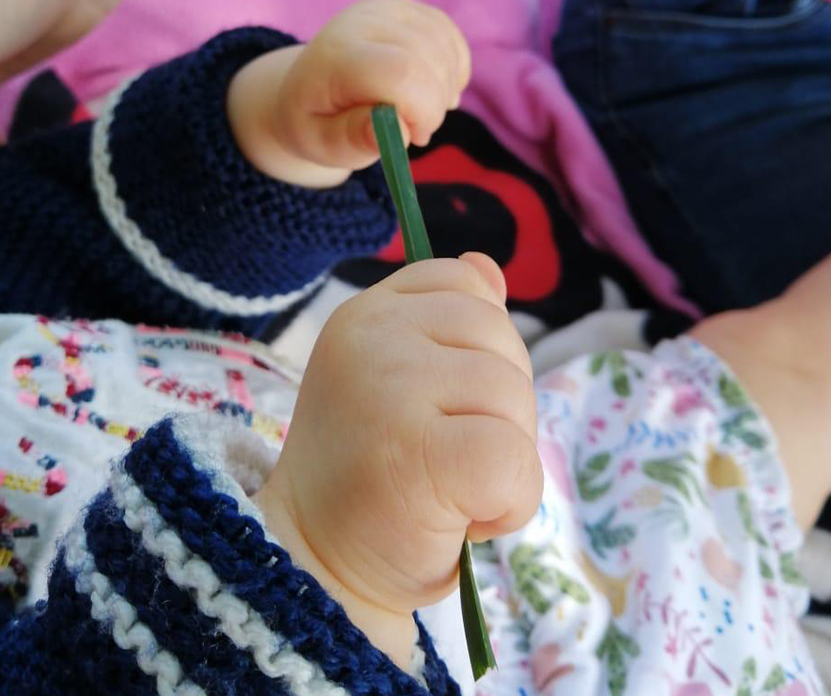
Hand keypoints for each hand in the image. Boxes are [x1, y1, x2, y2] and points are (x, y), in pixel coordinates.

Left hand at [226, 0, 469, 186]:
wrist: (309, 87)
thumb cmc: (317, 122)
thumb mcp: (324, 144)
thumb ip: (355, 140)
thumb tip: (399, 131)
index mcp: (336, 57)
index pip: (401, 73)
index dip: (422, 111)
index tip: (413, 136)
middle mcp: (364, 21)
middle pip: (429, 63)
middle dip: (433, 108)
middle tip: (412, 130)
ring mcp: (390, 9)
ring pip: (446, 52)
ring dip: (443, 92)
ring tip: (415, 112)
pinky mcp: (411, 9)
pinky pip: (453, 42)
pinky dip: (452, 73)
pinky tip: (431, 90)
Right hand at [256, 254, 540, 665]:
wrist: (317, 565)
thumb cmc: (370, 475)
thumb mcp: (402, 378)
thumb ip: (446, 320)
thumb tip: (487, 264)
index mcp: (365, 313)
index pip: (463, 282)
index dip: (478, 345)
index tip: (442, 399)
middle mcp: (371, 337)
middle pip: (500, 336)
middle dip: (499, 404)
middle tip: (447, 454)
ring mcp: (390, 389)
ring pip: (513, 395)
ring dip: (506, 455)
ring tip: (452, 488)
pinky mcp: (416, 452)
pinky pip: (514, 457)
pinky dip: (511, 501)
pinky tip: (468, 518)